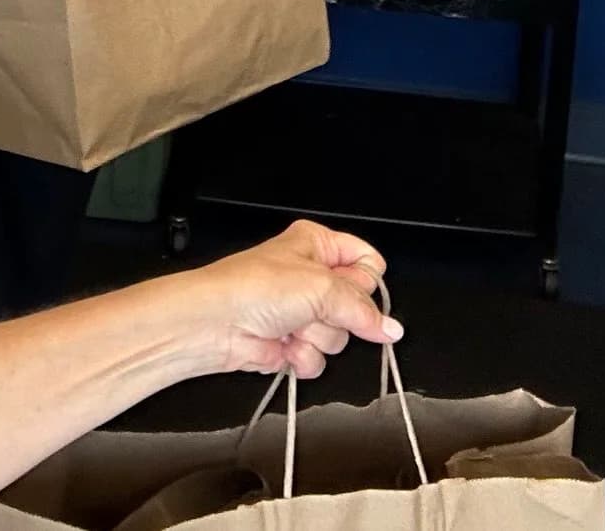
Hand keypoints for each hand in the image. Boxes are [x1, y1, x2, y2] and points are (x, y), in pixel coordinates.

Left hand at [189, 221, 399, 379]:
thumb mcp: (321, 287)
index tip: (359, 292)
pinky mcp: (290, 344)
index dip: (368, 281)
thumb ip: (362, 310)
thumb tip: (390, 328)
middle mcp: (310, 277)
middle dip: (337, 314)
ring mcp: (300, 312)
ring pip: (338, 335)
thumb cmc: (253, 288)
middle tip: (314, 308)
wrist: (213, 325)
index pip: (366, 261)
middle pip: (356, 305)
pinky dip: (303, 357)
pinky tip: (284, 347)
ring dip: (317, 337)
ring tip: (291, 327)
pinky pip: (318, 358)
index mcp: (317, 246)